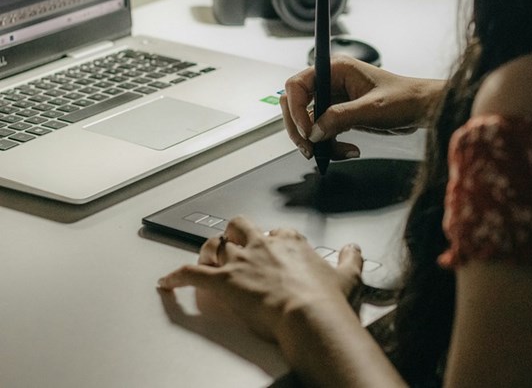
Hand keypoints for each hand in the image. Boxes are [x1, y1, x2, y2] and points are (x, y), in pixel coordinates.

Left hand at [158, 216, 362, 342]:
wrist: (309, 316)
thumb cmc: (325, 300)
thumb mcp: (348, 276)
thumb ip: (351, 259)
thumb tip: (354, 249)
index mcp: (290, 242)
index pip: (274, 232)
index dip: (269, 239)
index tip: (271, 247)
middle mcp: (262, 246)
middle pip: (239, 227)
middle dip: (234, 233)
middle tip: (232, 242)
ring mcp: (241, 261)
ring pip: (214, 245)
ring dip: (207, 251)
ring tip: (203, 258)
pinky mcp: (223, 281)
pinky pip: (191, 273)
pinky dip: (176, 276)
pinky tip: (167, 281)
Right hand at [281, 56, 443, 159]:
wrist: (421, 109)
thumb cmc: (404, 98)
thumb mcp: (372, 108)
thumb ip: (340, 118)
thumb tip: (314, 132)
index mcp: (335, 69)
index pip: (297, 85)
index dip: (296, 109)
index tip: (307, 131)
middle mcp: (331, 82)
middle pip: (296, 105)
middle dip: (301, 129)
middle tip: (310, 149)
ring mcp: (334, 99)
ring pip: (308, 122)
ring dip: (317, 141)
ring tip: (333, 153)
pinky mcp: (340, 115)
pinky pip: (323, 132)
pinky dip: (330, 145)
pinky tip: (349, 151)